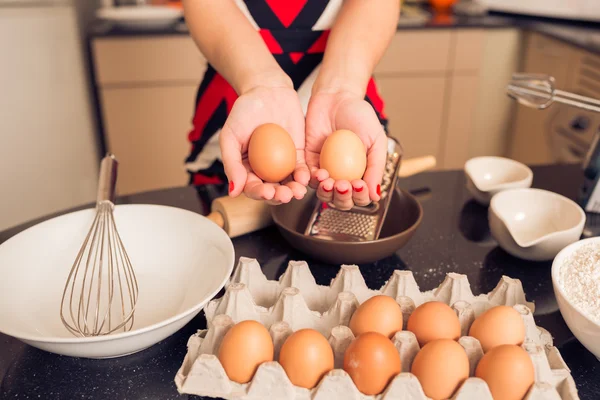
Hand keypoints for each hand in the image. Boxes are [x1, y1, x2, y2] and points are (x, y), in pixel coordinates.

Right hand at [220, 84, 309, 203]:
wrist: (266, 91)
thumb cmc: (243, 112)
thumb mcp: (230, 136)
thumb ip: (231, 164)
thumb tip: (233, 192)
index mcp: (246, 170)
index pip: (253, 188)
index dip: (260, 194)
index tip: (267, 192)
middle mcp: (264, 171)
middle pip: (273, 190)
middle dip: (279, 196)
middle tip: (285, 195)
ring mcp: (282, 164)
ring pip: (289, 184)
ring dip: (294, 190)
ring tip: (298, 191)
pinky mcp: (298, 155)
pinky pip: (302, 169)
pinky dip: (304, 176)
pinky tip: (306, 178)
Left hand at [305, 89, 387, 209]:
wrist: (336, 97)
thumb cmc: (359, 116)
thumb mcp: (376, 140)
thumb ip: (377, 166)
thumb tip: (376, 195)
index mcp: (361, 174)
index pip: (360, 197)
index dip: (360, 197)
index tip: (360, 184)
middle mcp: (343, 176)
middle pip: (341, 201)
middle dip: (342, 198)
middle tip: (344, 184)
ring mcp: (325, 170)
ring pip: (323, 193)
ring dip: (327, 192)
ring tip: (330, 180)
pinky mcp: (308, 162)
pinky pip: (308, 178)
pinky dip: (313, 180)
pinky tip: (320, 172)